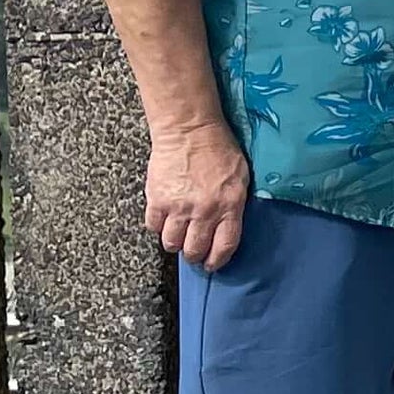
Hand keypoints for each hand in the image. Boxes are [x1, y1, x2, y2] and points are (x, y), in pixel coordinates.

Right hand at [146, 122, 251, 271]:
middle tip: (193, 249)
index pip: (225, 246)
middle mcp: (205, 211)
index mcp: (229, 205)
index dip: (217, 260)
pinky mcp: (157, 200)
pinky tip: (165, 217)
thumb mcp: (240, 175)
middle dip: (194, 254)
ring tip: (178, 232)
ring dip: (175, 241)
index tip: (212, 263)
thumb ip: (235, 203)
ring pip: (172, 243)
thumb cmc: (218, 148)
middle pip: (195, 250)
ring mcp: (179, 207)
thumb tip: (230, 225)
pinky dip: (158, 226)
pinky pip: (153, 227)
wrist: (189, 129)